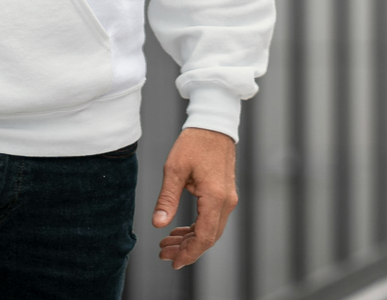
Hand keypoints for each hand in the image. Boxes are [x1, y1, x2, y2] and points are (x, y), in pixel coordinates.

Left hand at [152, 127, 238, 269]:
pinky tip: (180, 230)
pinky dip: (196, 228)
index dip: (189, 252)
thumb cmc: (194, 143)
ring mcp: (228, 198)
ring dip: (190, 239)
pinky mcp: (224, 195)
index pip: (205, 236)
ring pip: (211, 230)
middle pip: (209, 237)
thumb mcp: (174, 169)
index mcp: (215, 197)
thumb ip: (167, 199)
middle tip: (164, 253)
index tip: (173, 261)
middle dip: (186, 249)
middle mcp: (226, 201)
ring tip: (167, 243)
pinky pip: (212, 219)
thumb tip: (158, 224)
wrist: (213, 125)